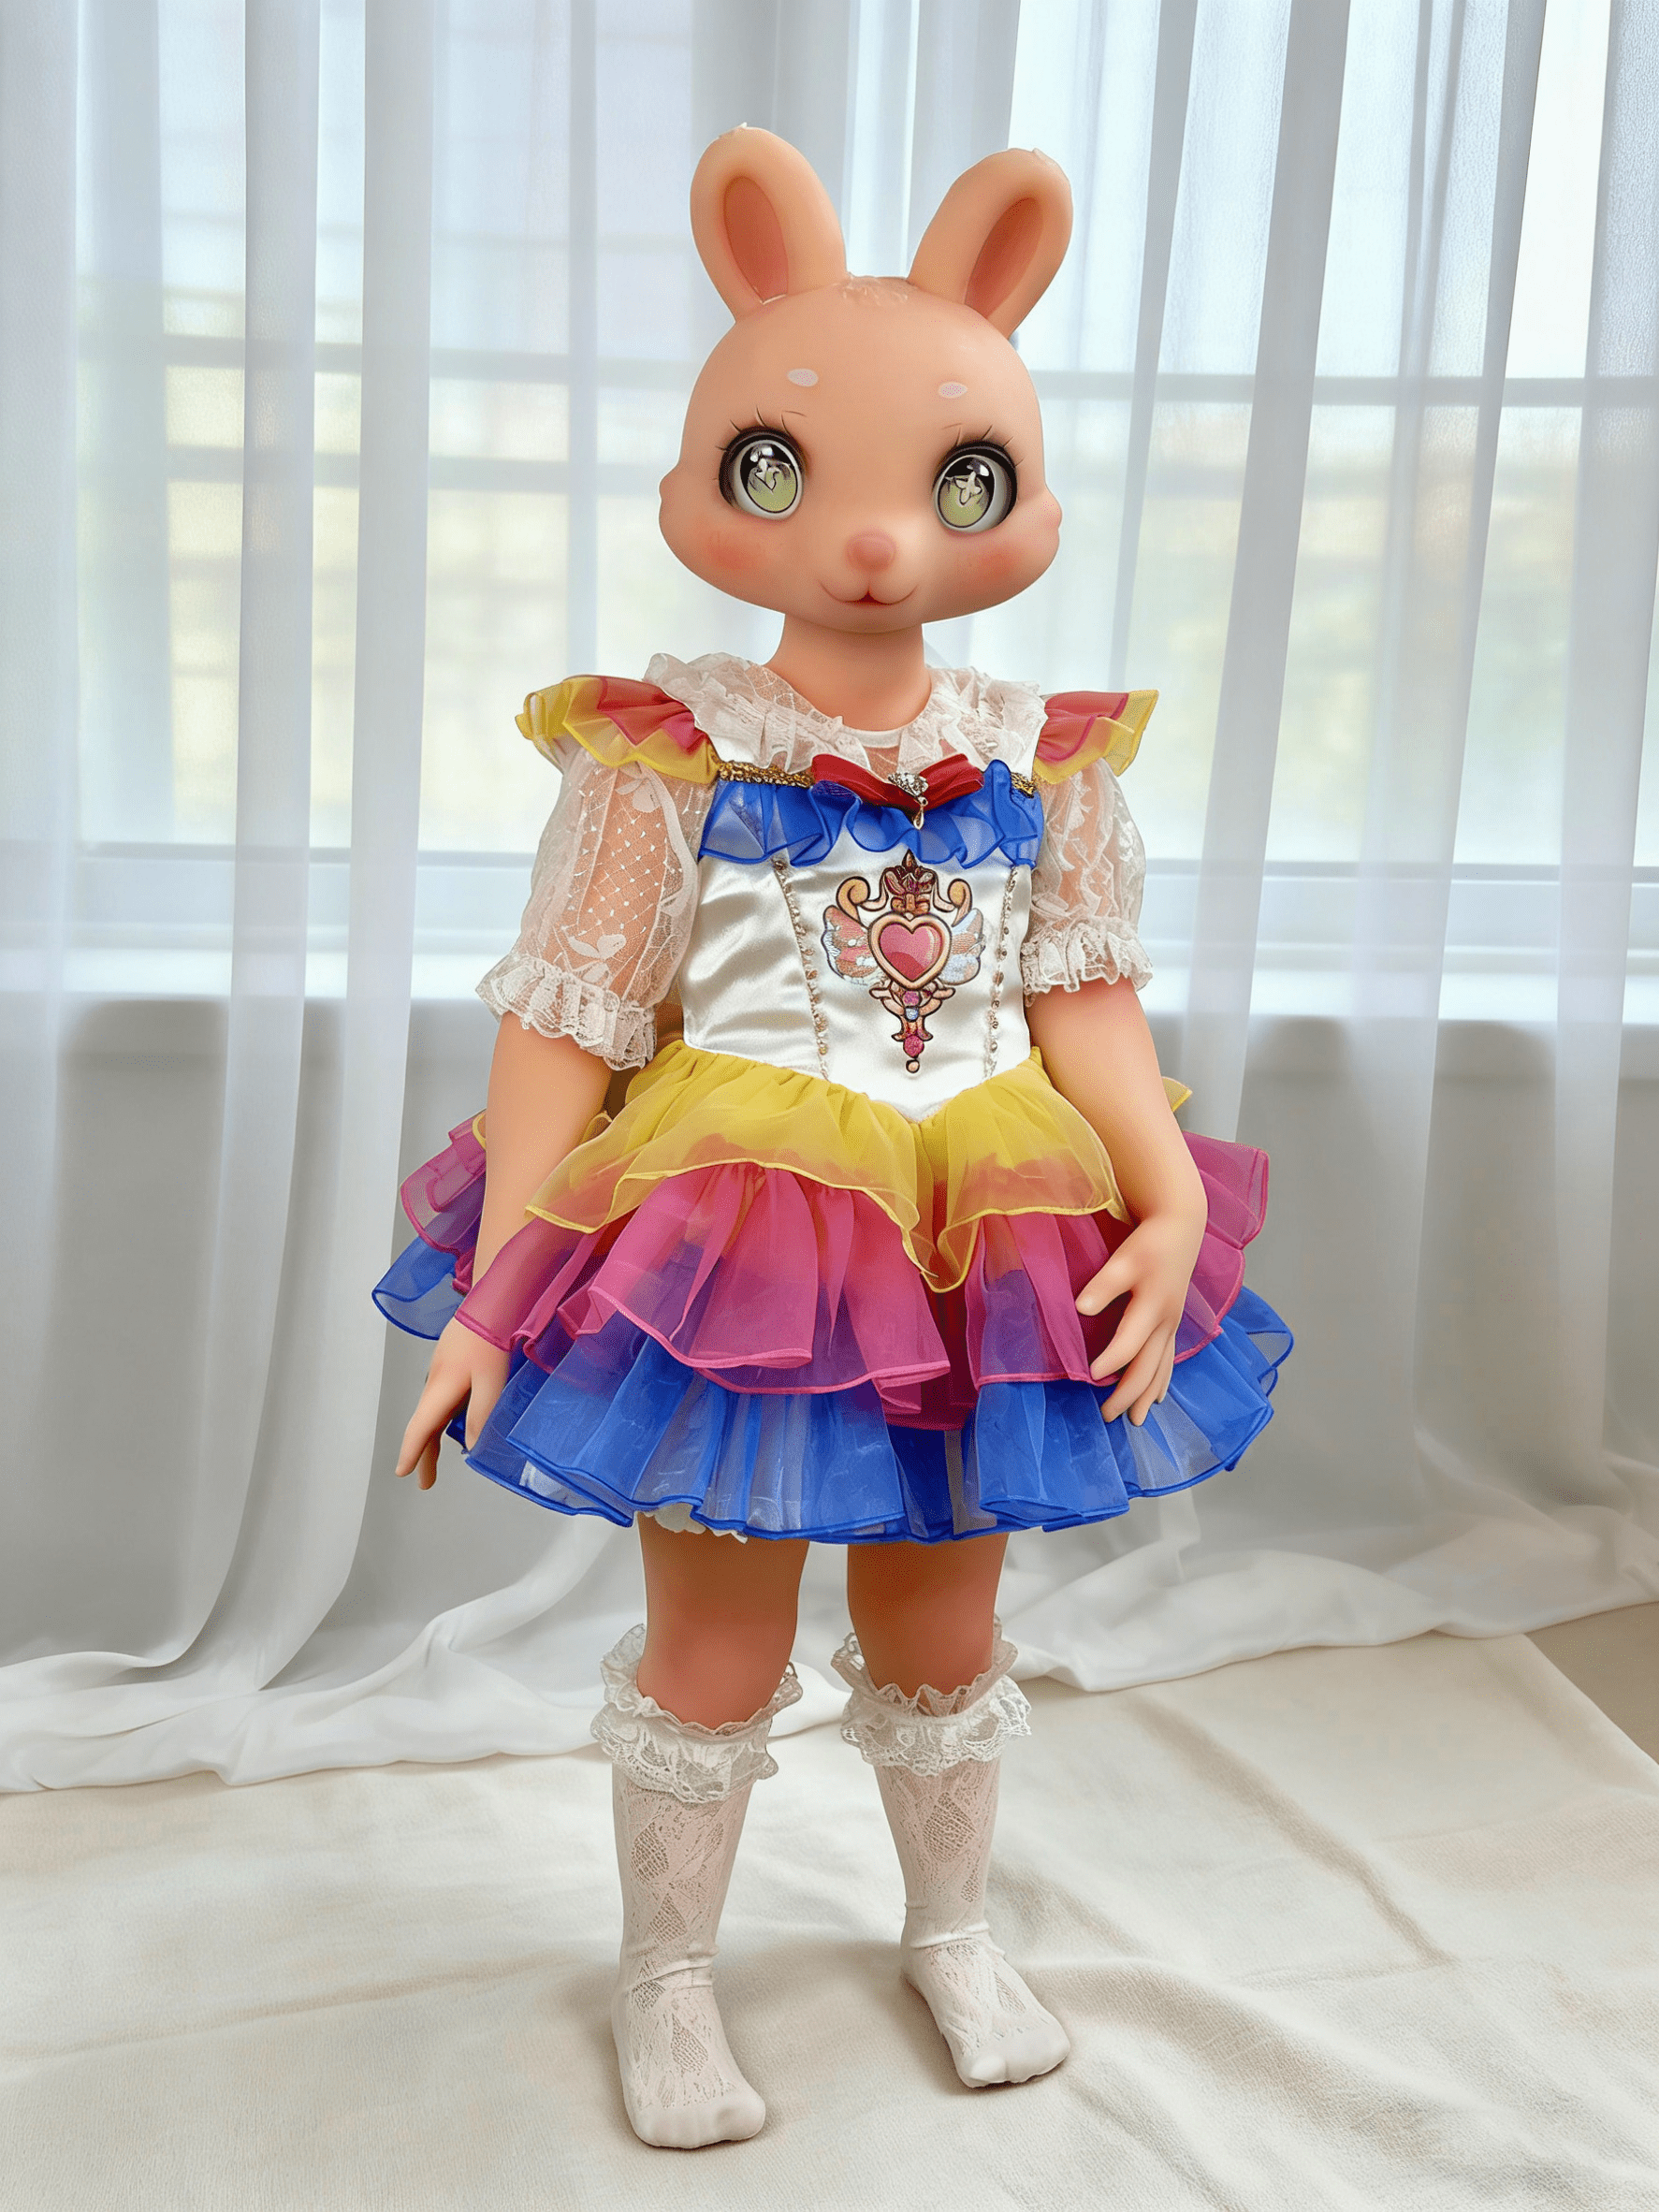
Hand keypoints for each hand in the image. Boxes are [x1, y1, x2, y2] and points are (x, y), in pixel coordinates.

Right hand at [395, 1316, 510, 1489]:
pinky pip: (440, 1400)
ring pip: (432, 1412)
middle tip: (424, 1481)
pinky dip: (440, 1419)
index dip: (412, 1453)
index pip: (421, 1429)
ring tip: (434, 1460)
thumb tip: (472, 1448)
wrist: (489, 1301)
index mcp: (440, 1389)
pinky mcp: (449, 1364)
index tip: (402, 1472)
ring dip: (432, 1437)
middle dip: (423, 1454)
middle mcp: (434, 1383)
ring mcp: (440, 1372)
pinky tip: (452, 1422)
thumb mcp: (491, 1382)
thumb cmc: (490, 1340)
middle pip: (425, 1425)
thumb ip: (480, 1416)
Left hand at [1076, 1208, 1205, 1426]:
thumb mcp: (1123, 1259)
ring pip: (1161, 1368)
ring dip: (1147, 1395)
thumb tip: (1081, 1309)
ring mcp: (1172, 1325)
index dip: (1111, 1362)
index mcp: (1153, 1308)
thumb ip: (1103, 1285)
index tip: (1090, 1376)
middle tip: (1107, 1416)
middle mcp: (1165, 1323)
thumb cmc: (1149, 1243)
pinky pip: (1168, 1360)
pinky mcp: (1173, 1323)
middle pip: (1148, 1367)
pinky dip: (1162, 1380)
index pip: (1130, 1344)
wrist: (1181, 1228)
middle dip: (1129, 1394)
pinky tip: (1157, 1397)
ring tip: (1135, 1420)